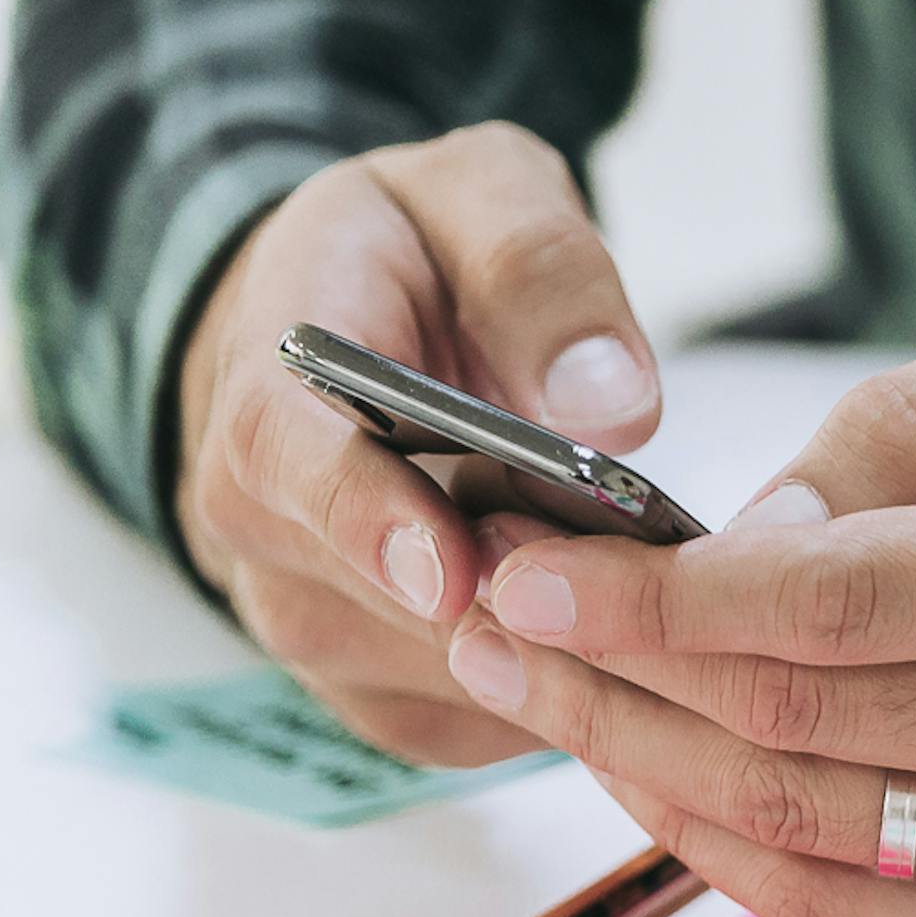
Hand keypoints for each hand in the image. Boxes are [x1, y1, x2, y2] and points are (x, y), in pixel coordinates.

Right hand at [171, 123, 663, 762]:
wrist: (345, 334)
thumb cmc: (410, 258)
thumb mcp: (476, 196)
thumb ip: (541, 274)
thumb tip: (616, 406)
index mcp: (265, 393)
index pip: (288, 470)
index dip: (368, 525)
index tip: (447, 566)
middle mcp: (262, 533)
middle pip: (391, 601)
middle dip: (524, 593)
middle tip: (649, 569)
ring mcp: (317, 626)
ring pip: (452, 673)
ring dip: (563, 645)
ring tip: (653, 582)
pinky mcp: (385, 696)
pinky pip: (488, 721)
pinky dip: (573, 687)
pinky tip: (633, 628)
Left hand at [435, 289, 915, 916]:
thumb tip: (744, 534)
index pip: (832, 611)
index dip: (650, 600)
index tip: (522, 565)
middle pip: (797, 734)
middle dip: (608, 678)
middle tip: (488, 620)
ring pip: (811, 841)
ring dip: (646, 770)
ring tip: (546, 694)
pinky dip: (739, 856)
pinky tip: (661, 781)